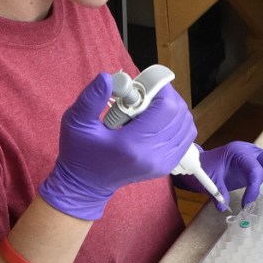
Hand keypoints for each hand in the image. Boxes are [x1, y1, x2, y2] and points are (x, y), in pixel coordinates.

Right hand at [39, 72, 197, 219]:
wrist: (86, 184)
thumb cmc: (80, 152)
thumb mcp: (76, 122)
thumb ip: (91, 98)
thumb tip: (108, 77)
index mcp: (132, 145)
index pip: (166, 108)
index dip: (160, 89)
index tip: (144, 84)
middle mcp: (153, 156)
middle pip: (179, 114)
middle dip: (165, 97)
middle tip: (144, 95)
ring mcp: (163, 163)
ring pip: (186, 124)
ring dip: (173, 109)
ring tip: (150, 108)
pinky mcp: (166, 166)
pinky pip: (186, 137)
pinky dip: (177, 123)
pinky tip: (158, 120)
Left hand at [176, 141, 262, 211]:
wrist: (203, 162)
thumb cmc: (206, 167)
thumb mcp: (209, 179)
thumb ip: (218, 192)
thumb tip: (222, 207)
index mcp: (239, 152)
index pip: (254, 169)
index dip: (254, 188)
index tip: (247, 204)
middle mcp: (251, 152)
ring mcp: (255, 158)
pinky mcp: (257, 165)